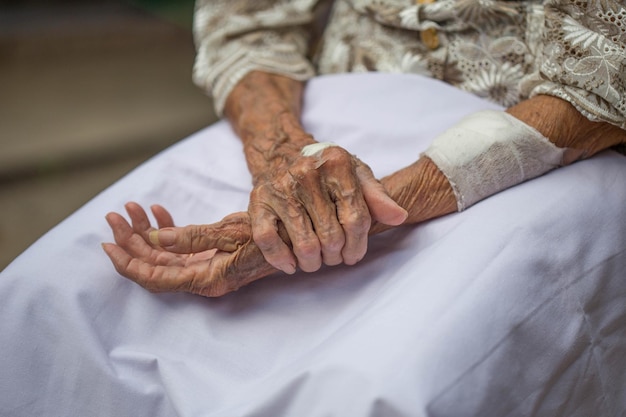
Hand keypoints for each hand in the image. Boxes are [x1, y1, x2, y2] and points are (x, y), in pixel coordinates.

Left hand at [102, 202, 276, 296]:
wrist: (299, 234)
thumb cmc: (273, 235)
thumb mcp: (233, 232)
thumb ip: (192, 238)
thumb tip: (155, 239)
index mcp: (206, 278)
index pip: (156, 278)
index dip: (129, 264)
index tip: (108, 244)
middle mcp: (202, 277)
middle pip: (155, 265)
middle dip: (132, 241)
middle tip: (115, 217)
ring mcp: (206, 266)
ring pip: (165, 255)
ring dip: (146, 233)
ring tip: (131, 209)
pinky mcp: (211, 254)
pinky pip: (181, 246)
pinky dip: (167, 230)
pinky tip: (158, 212)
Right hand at [226, 71, 406, 274]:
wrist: (281, 152)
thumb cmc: (325, 171)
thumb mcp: (356, 174)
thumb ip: (378, 196)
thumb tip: (398, 217)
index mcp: (336, 163)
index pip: (356, 218)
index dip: (358, 245)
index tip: (354, 255)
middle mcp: (307, 172)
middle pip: (331, 236)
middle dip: (336, 256)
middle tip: (334, 257)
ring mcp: (280, 187)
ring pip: (304, 244)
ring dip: (313, 263)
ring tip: (316, 261)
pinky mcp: (258, 201)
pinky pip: (268, 240)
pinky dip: (281, 259)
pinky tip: (291, 265)